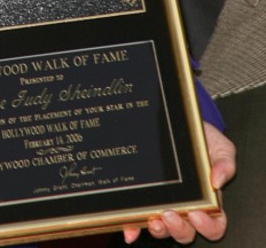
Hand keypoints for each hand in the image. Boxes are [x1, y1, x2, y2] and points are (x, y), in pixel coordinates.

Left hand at [122, 122, 234, 243]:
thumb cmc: (203, 139)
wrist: (180, 124)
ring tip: (154, 220)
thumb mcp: (220, 147)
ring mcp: (166, 203)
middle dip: (179, 229)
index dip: (208, 226)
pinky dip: (134, 227)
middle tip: (171, 215)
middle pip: (187, 231)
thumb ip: (225, 163)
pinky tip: (129, 229)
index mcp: (208, 200)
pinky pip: (140, 219)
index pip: (214, 224)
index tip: (197, 214)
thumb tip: (218, 180)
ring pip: (164, 228)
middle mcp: (187, 206)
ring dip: (159, 229)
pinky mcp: (148, 198)